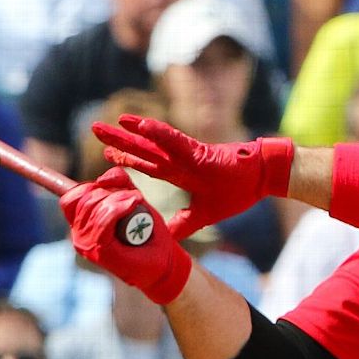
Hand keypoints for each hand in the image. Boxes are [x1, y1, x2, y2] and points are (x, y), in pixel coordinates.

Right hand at [59, 167, 192, 304]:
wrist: (165, 262)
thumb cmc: (148, 233)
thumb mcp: (133, 201)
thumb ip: (119, 183)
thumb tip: (102, 178)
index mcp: (81, 225)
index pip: (69, 199)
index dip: (88, 187)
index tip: (111, 189)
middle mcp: (79, 236)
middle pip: (82, 200)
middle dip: (107, 191)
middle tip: (132, 197)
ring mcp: (88, 246)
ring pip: (93, 208)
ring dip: (118, 198)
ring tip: (136, 202)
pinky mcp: (101, 252)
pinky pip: (103, 221)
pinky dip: (119, 208)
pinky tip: (133, 204)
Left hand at [92, 114, 295, 239]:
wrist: (263, 179)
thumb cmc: (239, 191)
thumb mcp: (205, 214)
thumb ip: (184, 224)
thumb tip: (166, 239)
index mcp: (182, 175)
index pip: (148, 166)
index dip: (128, 160)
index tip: (107, 155)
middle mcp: (181, 162)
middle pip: (144, 150)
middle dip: (120, 140)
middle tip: (95, 128)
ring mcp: (188, 156)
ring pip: (154, 142)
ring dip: (132, 131)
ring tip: (112, 119)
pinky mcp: (200, 152)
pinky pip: (174, 140)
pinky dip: (157, 132)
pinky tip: (140, 124)